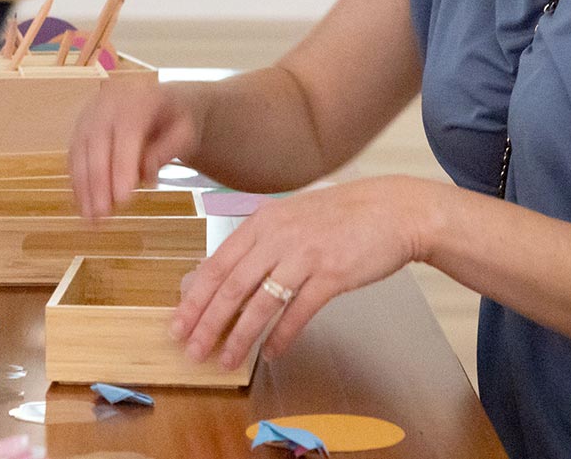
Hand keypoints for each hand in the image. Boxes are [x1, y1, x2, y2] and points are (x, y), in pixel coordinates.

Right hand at [70, 79, 205, 219]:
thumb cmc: (175, 119)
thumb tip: (145, 174)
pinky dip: (77, 182)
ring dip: (84, 187)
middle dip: (98, 183)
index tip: (123, 199)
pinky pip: (74, 156)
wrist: (162, 101)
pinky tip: (83, 205)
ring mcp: (90, 115)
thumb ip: (168, 150)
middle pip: (97, 144)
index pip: (126, 133)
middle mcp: (108, 104)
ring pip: (80, 152)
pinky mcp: (80, 128)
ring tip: (91, 218)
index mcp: (137, 99)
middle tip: (103, 216)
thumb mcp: (185, 131)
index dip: (122, 167)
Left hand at [171, 176, 435, 367]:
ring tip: (226, 361)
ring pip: (261, 302)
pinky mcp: (332, 274)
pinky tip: (270, 354)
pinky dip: (281, 336)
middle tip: (192, 350)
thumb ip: (260, 240)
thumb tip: (228, 275)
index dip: (195, 297)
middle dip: (207, 322)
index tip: (178, 323)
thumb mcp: (291, 216)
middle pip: (232, 286)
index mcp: (263, 221)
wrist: (392, 210)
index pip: (217, 264)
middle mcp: (278, 236)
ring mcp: (305, 255)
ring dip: (240, 336)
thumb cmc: (341, 216)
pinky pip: (298, 312)